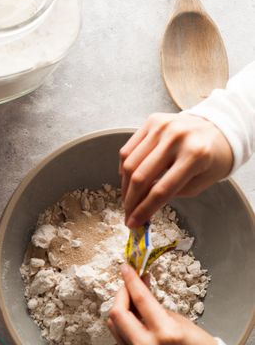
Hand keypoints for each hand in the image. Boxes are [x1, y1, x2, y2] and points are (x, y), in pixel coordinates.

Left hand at [108, 264, 217, 344]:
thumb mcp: (180, 322)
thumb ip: (155, 308)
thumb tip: (139, 290)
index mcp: (166, 334)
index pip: (141, 300)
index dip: (131, 281)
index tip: (126, 268)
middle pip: (117, 314)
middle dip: (120, 295)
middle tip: (128, 285)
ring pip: (114, 328)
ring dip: (120, 311)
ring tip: (131, 301)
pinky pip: (122, 341)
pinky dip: (125, 327)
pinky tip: (134, 320)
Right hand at [119, 112, 232, 227]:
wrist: (219, 128)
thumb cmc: (211, 159)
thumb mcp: (198, 184)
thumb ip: (171, 194)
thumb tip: (140, 207)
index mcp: (195, 156)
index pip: (161, 190)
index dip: (143, 210)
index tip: (132, 223)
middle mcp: (177, 138)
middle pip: (141, 177)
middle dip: (130, 201)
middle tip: (127, 214)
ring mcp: (162, 126)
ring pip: (130, 163)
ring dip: (125, 186)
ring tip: (128, 198)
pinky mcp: (153, 121)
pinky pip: (128, 149)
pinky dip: (125, 168)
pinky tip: (128, 179)